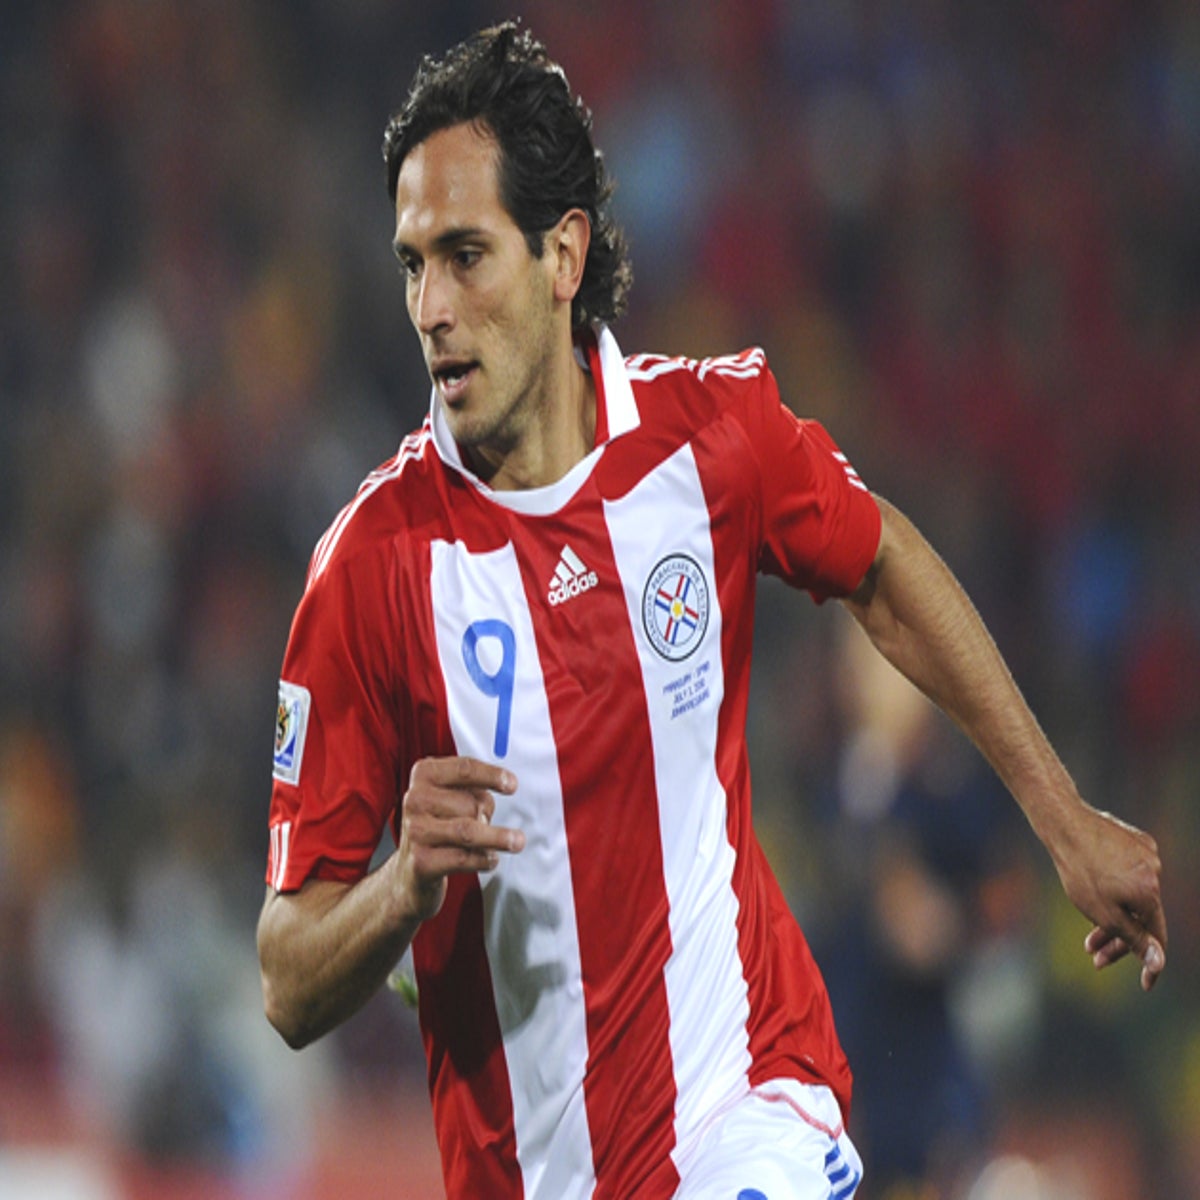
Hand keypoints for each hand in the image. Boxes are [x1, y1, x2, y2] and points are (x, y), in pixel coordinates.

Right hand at [396, 756, 524, 922]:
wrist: (409, 870)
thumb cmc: (439, 825)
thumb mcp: (451, 796)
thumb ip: (474, 788)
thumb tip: (506, 785)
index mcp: (424, 775)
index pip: (464, 769)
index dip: (492, 776)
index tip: (513, 785)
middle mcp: (415, 800)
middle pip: (470, 804)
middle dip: (486, 815)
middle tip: (486, 823)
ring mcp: (415, 832)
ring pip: (469, 832)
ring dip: (497, 838)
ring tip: (516, 842)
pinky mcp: (421, 862)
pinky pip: (464, 858)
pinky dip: (484, 858)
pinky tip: (490, 858)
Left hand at [1052, 804, 1165, 991]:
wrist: (1064, 823)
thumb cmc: (1079, 870)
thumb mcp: (1104, 914)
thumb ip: (1134, 939)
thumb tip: (1161, 963)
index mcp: (1151, 893)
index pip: (1156, 937)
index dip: (1149, 964)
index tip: (1145, 984)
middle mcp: (1155, 872)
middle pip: (1141, 917)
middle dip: (1117, 940)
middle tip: (1094, 956)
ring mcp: (1146, 854)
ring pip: (1133, 895)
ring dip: (1113, 916)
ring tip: (1088, 934)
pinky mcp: (1134, 841)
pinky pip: (1128, 874)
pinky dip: (1115, 889)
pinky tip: (1094, 893)